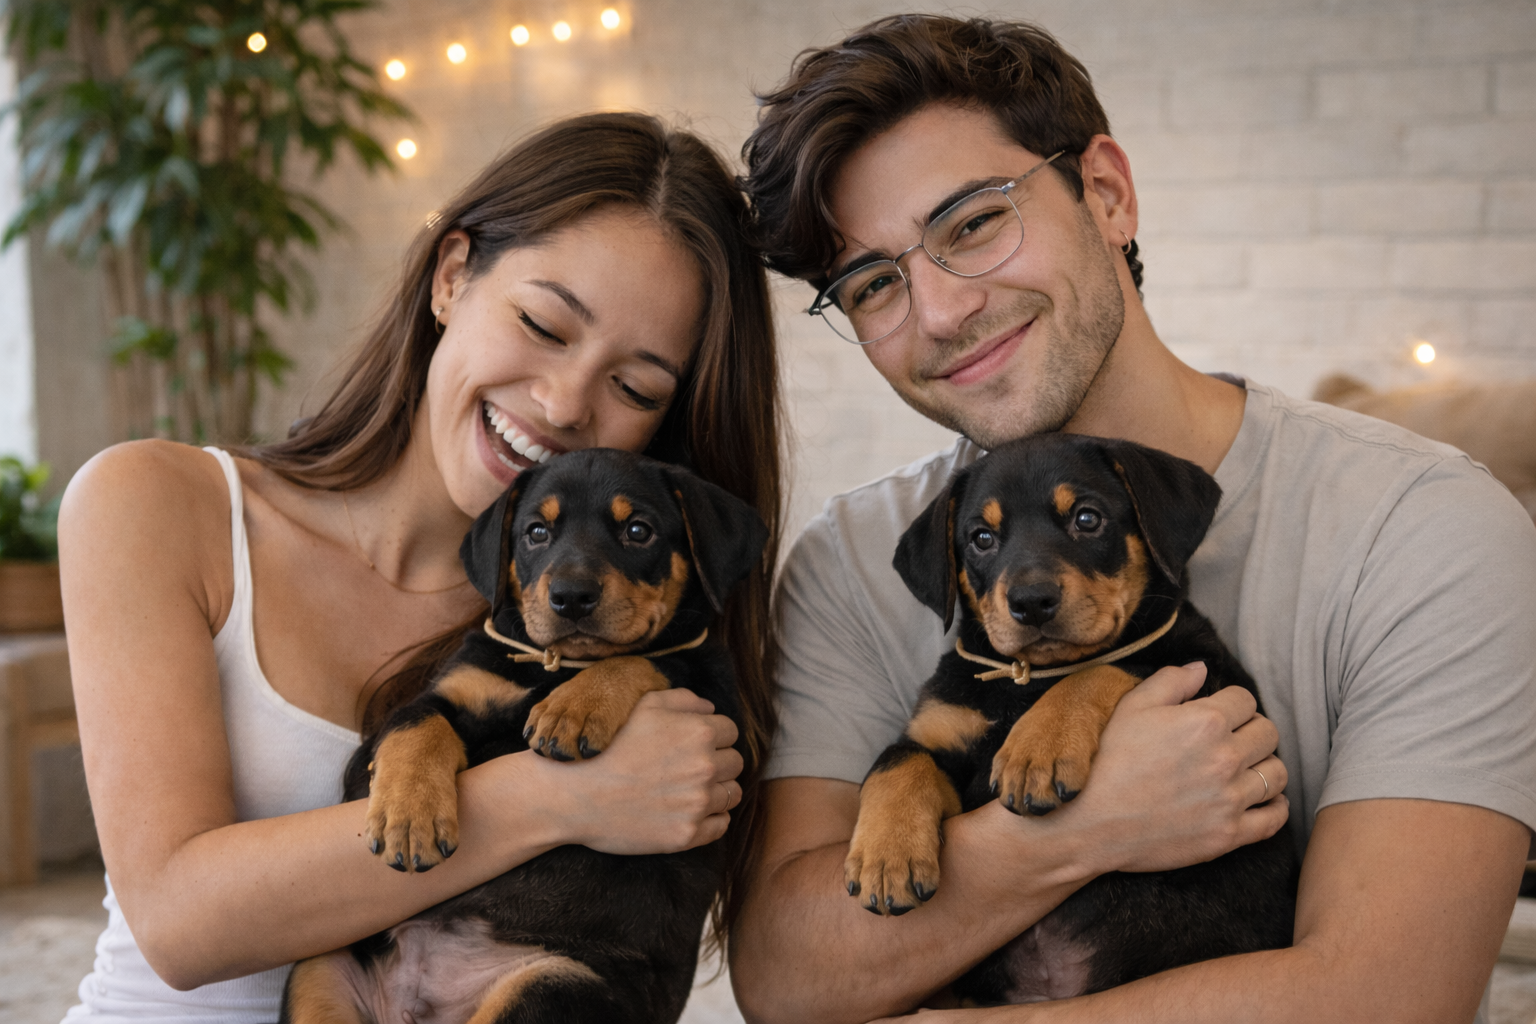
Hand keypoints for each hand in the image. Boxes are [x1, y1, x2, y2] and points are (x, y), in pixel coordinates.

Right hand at [530, 687, 742, 854]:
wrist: (576, 794)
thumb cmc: (608, 746)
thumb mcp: (643, 706)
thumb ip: (683, 700)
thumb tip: (710, 709)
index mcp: (699, 733)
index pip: (730, 732)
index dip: (713, 736)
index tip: (692, 745)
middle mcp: (705, 767)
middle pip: (734, 763)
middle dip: (717, 763)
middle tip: (688, 768)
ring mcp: (698, 804)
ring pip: (731, 794)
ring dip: (716, 791)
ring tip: (687, 790)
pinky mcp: (688, 835)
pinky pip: (721, 825)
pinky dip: (711, 819)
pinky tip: (687, 811)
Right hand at [1063, 662, 1289, 874]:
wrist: (1095, 824)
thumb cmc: (1110, 762)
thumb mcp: (1131, 708)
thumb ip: (1170, 681)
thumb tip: (1202, 669)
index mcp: (1205, 721)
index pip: (1245, 699)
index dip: (1230, 703)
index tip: (1217, 714)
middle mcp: (1226, 757)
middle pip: (1268, 733)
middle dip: (1252, 730)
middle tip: (1231, 739)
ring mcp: (1231, 798)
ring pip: (1277, 773)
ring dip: (1265, 765)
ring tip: (1245, 768)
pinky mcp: (1230, 834)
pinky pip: (1275, 817)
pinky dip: (1274, 806)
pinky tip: (1258, 799)